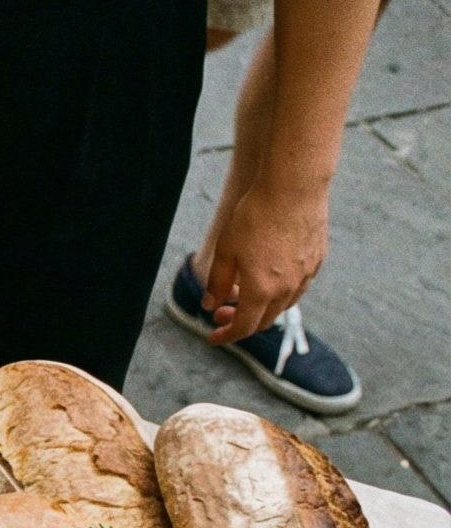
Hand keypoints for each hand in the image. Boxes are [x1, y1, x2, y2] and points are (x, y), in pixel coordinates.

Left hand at [199, 181, 328, 343]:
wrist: (294, 189)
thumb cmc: (255, 217)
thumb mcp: (225, 251)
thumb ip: (218, 283)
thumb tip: (210, 305)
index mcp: (262, 290)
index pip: (244, 327)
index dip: (226, 336)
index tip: (212, 338)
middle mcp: (288, 288)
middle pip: (265, 320)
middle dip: (240, 321)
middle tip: (220, 311)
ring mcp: (307, 275)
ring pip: (283, 304)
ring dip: (260, 306)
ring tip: (240, 290)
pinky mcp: (318, 260)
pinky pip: (298, 286)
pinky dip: (279, 291)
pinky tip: (266, 275)